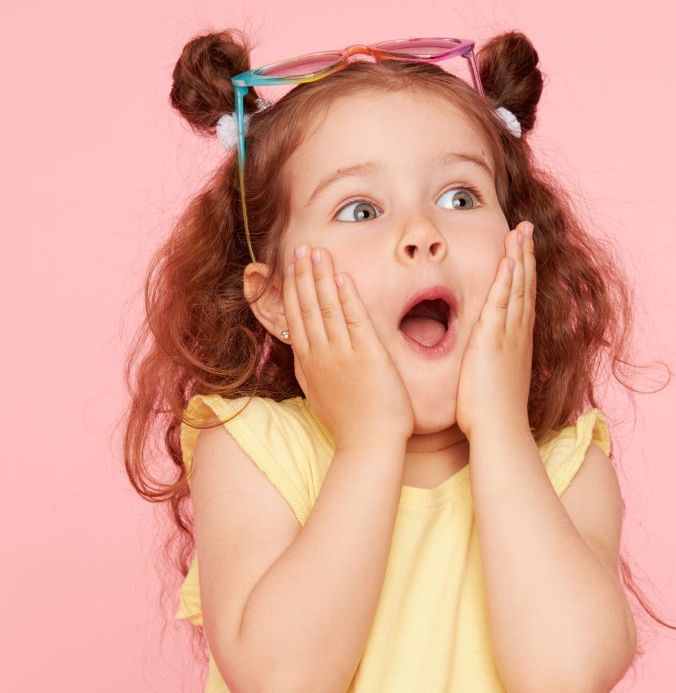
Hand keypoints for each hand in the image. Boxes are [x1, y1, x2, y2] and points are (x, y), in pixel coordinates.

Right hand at [283, 243, 415, 449]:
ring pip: (326, 308)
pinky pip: (354, 319)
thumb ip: (313, 372)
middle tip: (299, 248)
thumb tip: (306, 356)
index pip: (296, 318)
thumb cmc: (350, 424)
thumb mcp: (320, 395)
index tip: (290, 269)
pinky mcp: (367, 355)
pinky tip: (341, 277)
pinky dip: (346, 297)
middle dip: (302, 275)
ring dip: (320, 277)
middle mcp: (320, 355)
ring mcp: (341, 354)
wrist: (368, 445)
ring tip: (316, 252)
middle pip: (306, 307)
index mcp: (309, 363)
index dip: (292, 290)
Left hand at [455, 221, 536, 439]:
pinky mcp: (492, 341)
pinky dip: (506, 280)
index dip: (523, 270)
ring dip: (519, 257)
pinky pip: (501, 303)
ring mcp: (508, 335)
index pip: (521, 297)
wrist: (499, 430)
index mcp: (516, 341)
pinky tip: (508, 260)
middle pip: (524, 285)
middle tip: (526, 227)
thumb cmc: (493, 413)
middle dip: (525, 254)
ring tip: (520, 231)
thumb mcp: (497, 380)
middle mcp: (517, 333)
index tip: (522, 248)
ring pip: (516, 288)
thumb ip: (495, 363)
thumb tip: (491, 360)